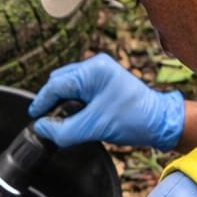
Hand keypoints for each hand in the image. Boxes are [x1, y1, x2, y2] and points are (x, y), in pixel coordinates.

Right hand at [29, 53, 183, 150]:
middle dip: (52, 101)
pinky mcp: (104, 81)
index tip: (35, 117)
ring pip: (69, 86)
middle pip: (60, 82)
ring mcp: (101, 72)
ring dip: (63, 102)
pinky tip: (75, 116)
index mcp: (93, 70)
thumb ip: (63, 130)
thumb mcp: (94, 127)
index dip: (42, 102)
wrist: (161, 122)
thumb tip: (41, 129)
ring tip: (61, 120)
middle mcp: (96, 66)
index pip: (56, 84)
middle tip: (48, 121)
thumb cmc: (134, 120)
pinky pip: (80, 89)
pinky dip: (73, 102)